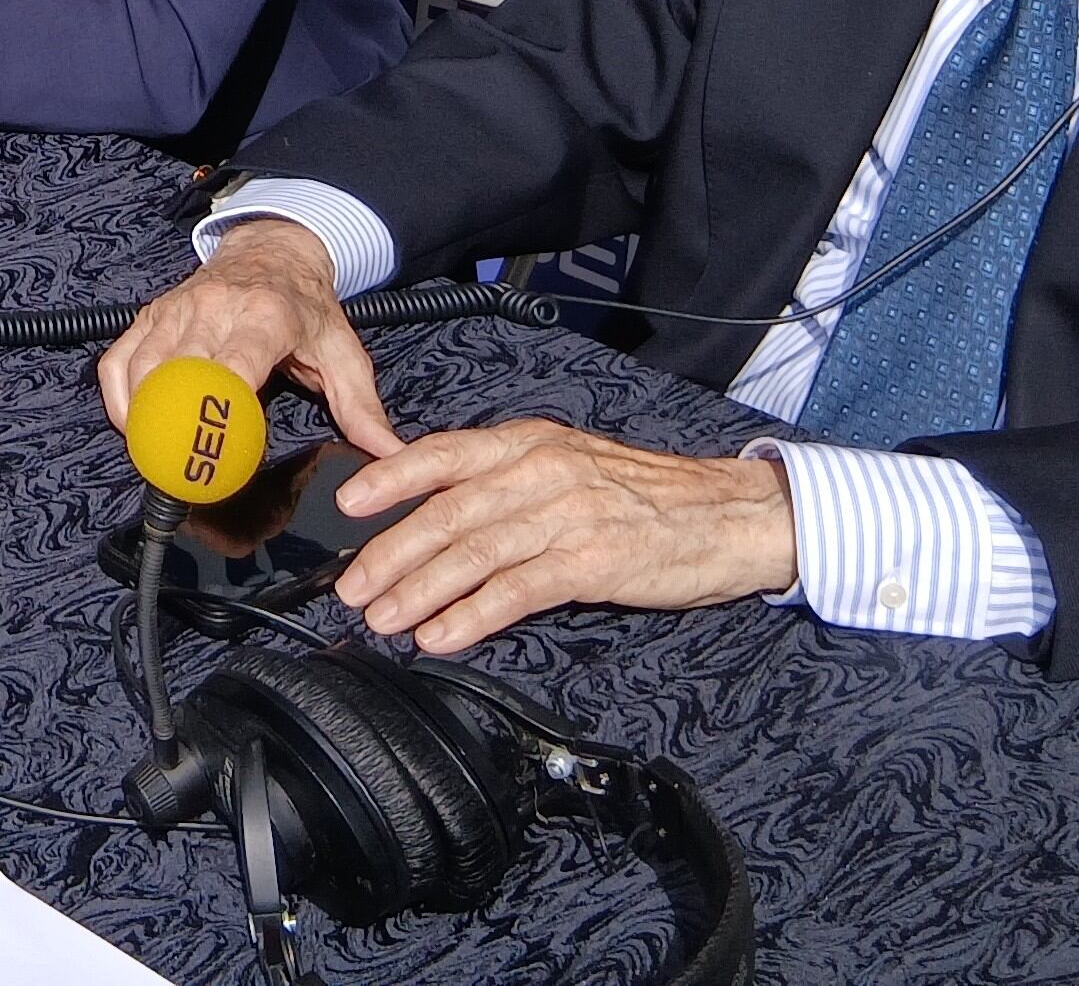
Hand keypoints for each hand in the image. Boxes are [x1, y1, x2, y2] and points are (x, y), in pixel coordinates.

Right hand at [100, 219, 403, 458]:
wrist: (275, 248)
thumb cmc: (307, 306)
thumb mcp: (344, 352)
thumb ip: (362, 407)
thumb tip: (387, 454)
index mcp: (265, 315)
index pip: (233, 367)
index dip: (219, 410)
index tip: (219, 453)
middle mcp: (214, 307)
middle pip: (179, 374)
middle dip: (175, 428)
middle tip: (184, 475)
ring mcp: (177, 308)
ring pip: (142, 369)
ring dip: (142, 418)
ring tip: (156, 459)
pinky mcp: (153, 313)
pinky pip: (119, 359)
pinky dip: (118, 396)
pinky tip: (131, 426)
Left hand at [324, 422, 796, 652]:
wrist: (730, 515)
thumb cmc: (645, 496)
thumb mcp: (569, 464)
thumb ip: (508, 480)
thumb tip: (439, 510)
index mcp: (530, 442)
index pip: (444, 453)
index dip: (390, 477)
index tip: (347, 503)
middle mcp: (542, 471)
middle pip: (447, 513)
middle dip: (389, 552)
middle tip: (351, 586)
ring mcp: (567, 516)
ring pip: (473, 554)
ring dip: (419, 591)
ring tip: (384, 618)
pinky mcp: (592, 563)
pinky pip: (516, 591)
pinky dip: (471, 616)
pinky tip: (441, 636)